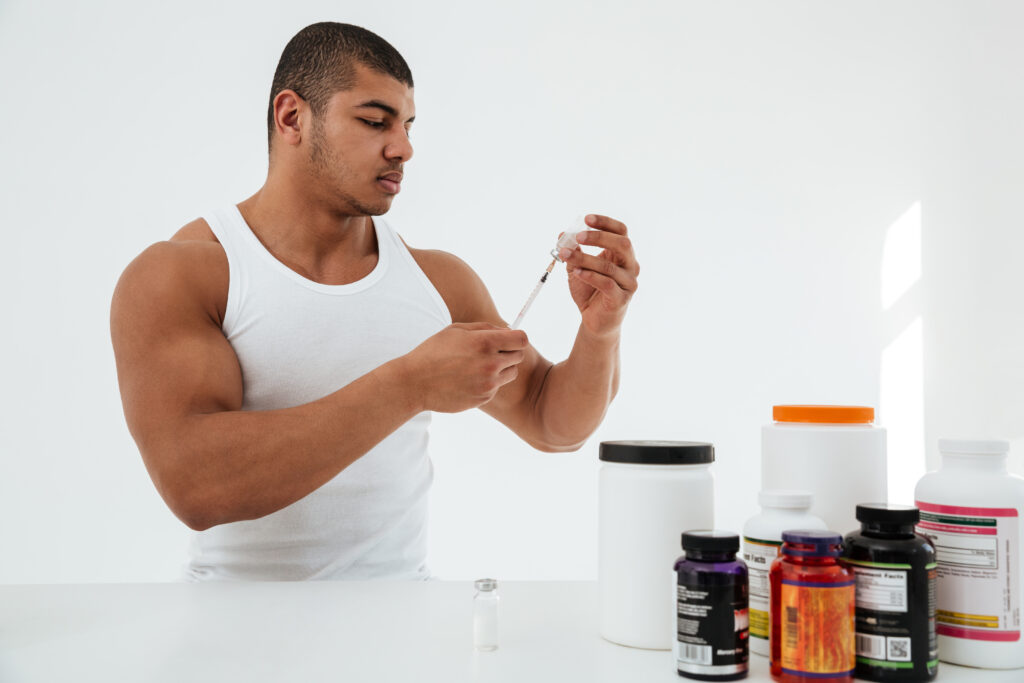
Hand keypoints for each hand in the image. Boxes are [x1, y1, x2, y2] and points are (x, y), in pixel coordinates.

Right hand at [401, 323, 528, 412]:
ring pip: (511, 373)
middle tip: (490, 352)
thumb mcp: (456, 330)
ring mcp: (488, 384)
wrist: (415, 383)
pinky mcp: (484, 398)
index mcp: (485, 342)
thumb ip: (485, 328)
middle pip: (519, 356)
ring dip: (501, 368)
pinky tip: (467, 379)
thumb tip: (507, 330)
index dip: (517, 338)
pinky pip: (496, 387)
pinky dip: (488, 383)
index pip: (522, 340)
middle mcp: (491, 364)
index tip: (510, 340)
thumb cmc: (434, 352)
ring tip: (478, 366)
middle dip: (509, 352)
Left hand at [560, 214, 638, 337]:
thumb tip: (562, 235)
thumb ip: (573, 252)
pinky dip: (590, 275)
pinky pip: (607, 283)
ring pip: (609, 266)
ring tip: (566, 255)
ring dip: (585, 258)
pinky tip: (576, 272)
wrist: (594, 321)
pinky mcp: (621, 299)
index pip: (621, 231)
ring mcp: (628, 283)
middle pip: (622, 244)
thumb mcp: (578, 268)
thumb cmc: (589, 291)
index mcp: (622, 255)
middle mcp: (631, 266)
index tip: (586, 218)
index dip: (605, 222)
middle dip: (599, 237)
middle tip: (578, 236)